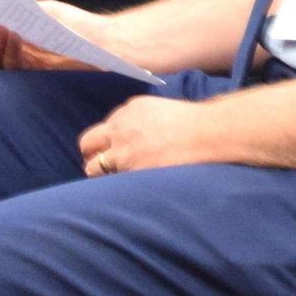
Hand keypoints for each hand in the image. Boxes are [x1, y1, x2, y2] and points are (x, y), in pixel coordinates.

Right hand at [0, 1, 110, 71]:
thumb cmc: (73, 24)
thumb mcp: (40, 10)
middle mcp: (11, 53)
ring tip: (1, 27)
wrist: (102, 42)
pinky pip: (11, 71)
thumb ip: (13, 10)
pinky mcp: (31, 81)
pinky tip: (15, 38)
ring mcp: (20, 68)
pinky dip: (10, 54)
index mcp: (11, 34)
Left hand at [77, 96, 221, 175]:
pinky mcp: (127, 168)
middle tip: (101, 163)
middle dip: (92, 152)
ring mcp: (122, 149)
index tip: (117, 147)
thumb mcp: (167, 110)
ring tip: (110, 180)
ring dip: (98, 172)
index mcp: (132, 108)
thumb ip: (148, 119)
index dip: (111, 138)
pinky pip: (107, 180)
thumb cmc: (197, 124)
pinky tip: (122, 187)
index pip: (108, 124)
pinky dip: (111, 185)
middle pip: (88, 141)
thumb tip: (145, 135)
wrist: (206, 133)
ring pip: (92, 165)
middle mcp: (120, 126)